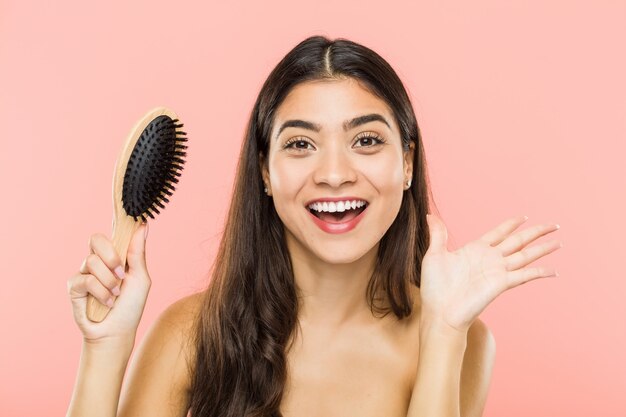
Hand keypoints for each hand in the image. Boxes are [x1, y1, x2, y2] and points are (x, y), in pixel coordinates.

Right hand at [67, 222, 150, 345]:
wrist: (117, 332)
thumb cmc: (131, 306)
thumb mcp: (140, 278)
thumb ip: (138, 253)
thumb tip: (143, 225)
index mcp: (116, 256)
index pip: (112, 232)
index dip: (116, 219)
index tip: (125, 208)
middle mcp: (98, 261)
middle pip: (96, 238)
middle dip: (110, 255)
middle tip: (121, 272)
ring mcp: (85, 272)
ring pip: (92, 261)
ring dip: (109, 282)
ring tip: (115, 295)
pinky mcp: (74, 287)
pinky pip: (84, 279)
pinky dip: (100, 293)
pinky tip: (106, 302)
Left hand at [419, 214, 561, 332]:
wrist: (439, 312)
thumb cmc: (435, 288)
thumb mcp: (434, 255)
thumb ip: (438, 234)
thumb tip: (430, 215)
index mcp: (475, 249)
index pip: (498, 233)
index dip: (511, 224)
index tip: (523, 217)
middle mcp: (490, 259)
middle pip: (518, 241)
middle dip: (536, 232)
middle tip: (554, 224)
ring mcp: (497, 271)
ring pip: (525, 255)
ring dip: (542, 248)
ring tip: (559, 241)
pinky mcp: (501, 284)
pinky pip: (525, 276)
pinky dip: (539, 272)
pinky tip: (554, 270)